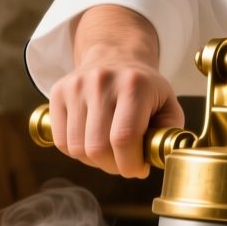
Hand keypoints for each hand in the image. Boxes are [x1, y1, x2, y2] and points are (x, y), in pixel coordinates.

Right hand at [47, 6, 182, 178]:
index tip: (138, 169)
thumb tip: (155, 158)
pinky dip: (76, 152)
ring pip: (77, 148)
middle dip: (113, 166)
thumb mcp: (168, 104)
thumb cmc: (144, 88)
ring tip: (109, 151)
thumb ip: (168, 133)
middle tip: (124, 162)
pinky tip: (91, 142)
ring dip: (94, 161)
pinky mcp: (57, 93)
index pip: (124, 138)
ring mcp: (76, 86)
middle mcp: (102, 82)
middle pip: (98, 148)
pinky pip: (61, 141)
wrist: (115, 56)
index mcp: (134, 85)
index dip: (130, 164)